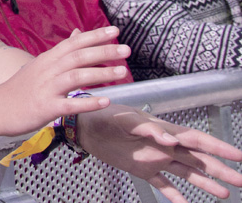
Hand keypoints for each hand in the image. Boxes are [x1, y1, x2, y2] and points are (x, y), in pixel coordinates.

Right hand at [0, 27, 130, 135]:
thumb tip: (78, 33)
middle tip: (126, 50)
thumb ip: (61, 51)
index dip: (94, 35)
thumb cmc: (21, 87)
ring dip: (101, 73)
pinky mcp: (46, 108)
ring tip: (122, 72)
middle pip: (78, 56)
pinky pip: (70, 104)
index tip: (115, 31)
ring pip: (76, 76)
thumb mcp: (40, 64)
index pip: (73, 42)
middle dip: (104, 51)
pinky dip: (88, 102)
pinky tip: (105, 101)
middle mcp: (48, 70)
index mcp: (48, 59)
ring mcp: (47, 88)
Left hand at [79, 104, 241, 202]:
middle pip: (200, 159)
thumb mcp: (127, 120)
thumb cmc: (105, 117)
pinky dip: (176, 196)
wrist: (85, 127)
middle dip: (222, 169)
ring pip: (188, 173)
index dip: (220, 148)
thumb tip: (171, 141)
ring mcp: (156, 159)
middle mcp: (165, 146)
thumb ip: (150, 129)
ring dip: (206, 183)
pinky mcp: (143, 169)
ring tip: (225, 194)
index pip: (198, 140)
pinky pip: (164, 185)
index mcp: (164, 131)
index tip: (239, 157)